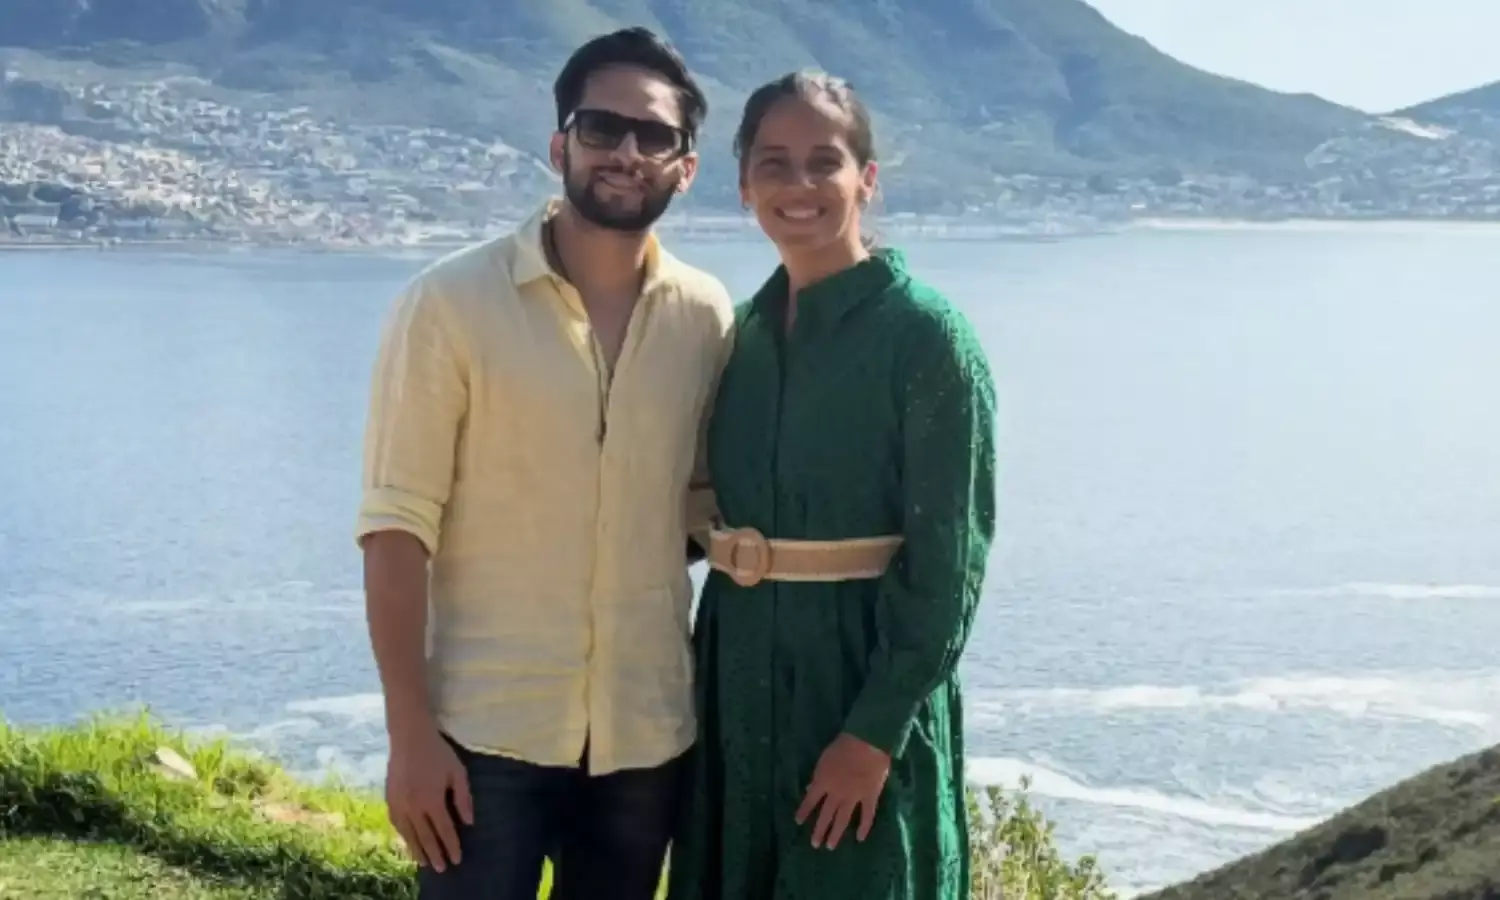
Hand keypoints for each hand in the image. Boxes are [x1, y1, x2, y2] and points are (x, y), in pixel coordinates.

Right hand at [385, 723, 472, 870]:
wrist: (409, 737)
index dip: (451, 846)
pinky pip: (396, 824)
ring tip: (424, 862)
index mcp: (432, 800)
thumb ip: (463, 798)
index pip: (444, 830)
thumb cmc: (438, 753)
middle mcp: (413, 807)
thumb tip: (469, 822)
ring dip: (417, 850)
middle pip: (425, 837)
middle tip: (441, 868)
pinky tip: (409, 841)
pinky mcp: (389, 799)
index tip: (457, 859)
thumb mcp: (458, 772)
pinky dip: (403, 836)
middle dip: (435, 854)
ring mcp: (399, 804)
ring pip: (408, 834)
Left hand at [795, 732, 890, 849]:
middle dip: (819, 830)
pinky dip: (864, 827)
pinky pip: (867, 815)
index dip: (804, 811)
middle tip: (814, 844)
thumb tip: (810, 789)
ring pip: (843, 819)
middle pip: (825, 814)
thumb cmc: (843, 745)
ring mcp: (853, 797)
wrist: (867, 743)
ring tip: (830, 846)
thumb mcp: (824, 758)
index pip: (810, 800)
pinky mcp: (870, 797)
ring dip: (835, 833)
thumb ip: (818, 775)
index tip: (798, 822)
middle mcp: (836, 793)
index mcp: (823, 781)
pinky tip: (860, 838)